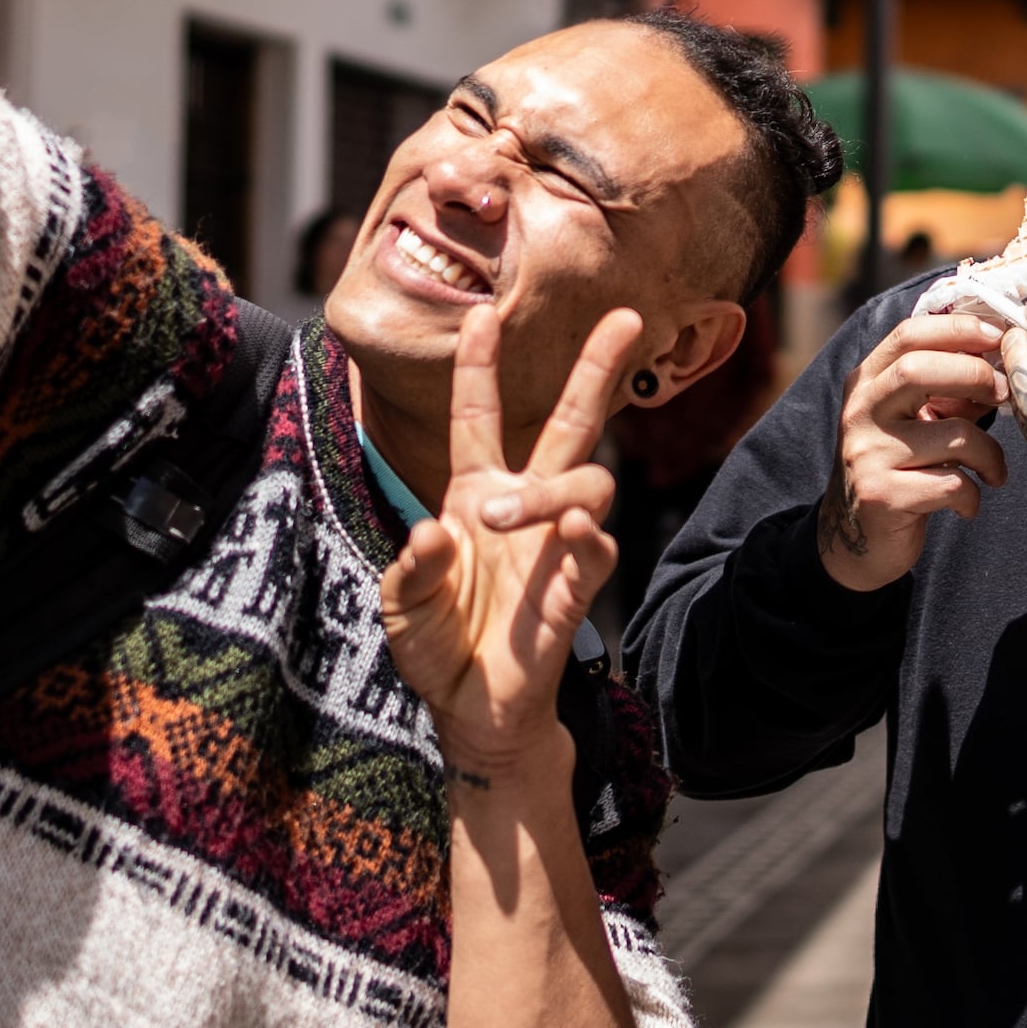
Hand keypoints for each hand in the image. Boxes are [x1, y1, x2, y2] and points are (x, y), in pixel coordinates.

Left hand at [380, 302, 637, 778]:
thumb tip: (436, 532)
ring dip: (550, 489)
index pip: (479, 418)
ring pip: (587, 482)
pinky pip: (596, 549)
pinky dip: (586, 537)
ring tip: (506, 514)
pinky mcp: (575, 588)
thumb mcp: (401, 605)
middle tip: (625, 315)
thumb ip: (412, 568)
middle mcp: (521, 506)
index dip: (480, 368)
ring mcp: (553, 544)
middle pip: (571, 423)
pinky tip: (572, 533)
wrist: (470, 712)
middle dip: (596, 369)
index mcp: (473, 495)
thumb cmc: (436, 647)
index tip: (483, 315)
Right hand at [821, 306, 1013, 589]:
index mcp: (867, 382)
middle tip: (1005, 394)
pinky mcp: (880, 496)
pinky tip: (968, 504)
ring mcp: (866, 454)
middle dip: (975, 375)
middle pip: (917, 370)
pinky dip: (974, 495)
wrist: (855, 540)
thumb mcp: (916, 420)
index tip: (1000, 337)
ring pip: (951, 435)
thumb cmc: (901, 468)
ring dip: (989, 452)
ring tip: (995, 470)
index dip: (959, 330)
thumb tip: (1006, 359)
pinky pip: (951, 484)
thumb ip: (948, 388)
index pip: (909, 335)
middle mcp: (860, 412)